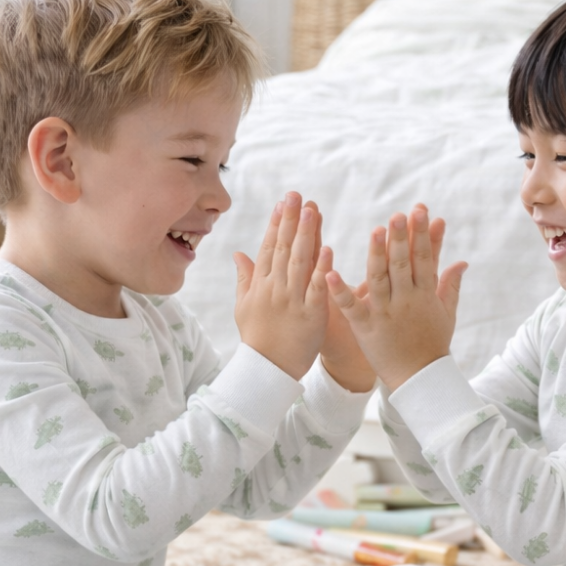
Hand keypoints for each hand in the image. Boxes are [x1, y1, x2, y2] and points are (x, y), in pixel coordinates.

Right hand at [234, 192, 329, 380]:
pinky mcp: (310, 315)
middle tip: (298, 195)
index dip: (276, 224)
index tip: (283, 202)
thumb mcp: (244, 307)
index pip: (268, 247)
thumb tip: (238, 253)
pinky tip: (328, 249)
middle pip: (283, 248)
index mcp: (260, 285)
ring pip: (299, 262)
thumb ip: (244, 278)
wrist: (267, 370)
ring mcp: (292, 301)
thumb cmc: (257, 339)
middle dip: (291, 220)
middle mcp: (275, 288)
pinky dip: (322, 269)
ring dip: (306, 235)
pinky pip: (316, 289)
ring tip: (312, 210)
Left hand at [326, 205, 466, 390]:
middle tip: (398, 215)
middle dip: (401, 239)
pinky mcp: (366, 328)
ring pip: (379, 280)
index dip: (422, 235)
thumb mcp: (446, 314)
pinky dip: (340, 291)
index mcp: (425, 295)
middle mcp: (406, 301)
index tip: (420, 212)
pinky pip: (351, 308)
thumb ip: (450, 285)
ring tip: (375, 231)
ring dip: (376, 255)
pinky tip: (329, 273)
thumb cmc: (432, 346)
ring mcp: (385, 314)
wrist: (419, 380)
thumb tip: (462, 262)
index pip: (424, 259)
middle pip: (403, 265)